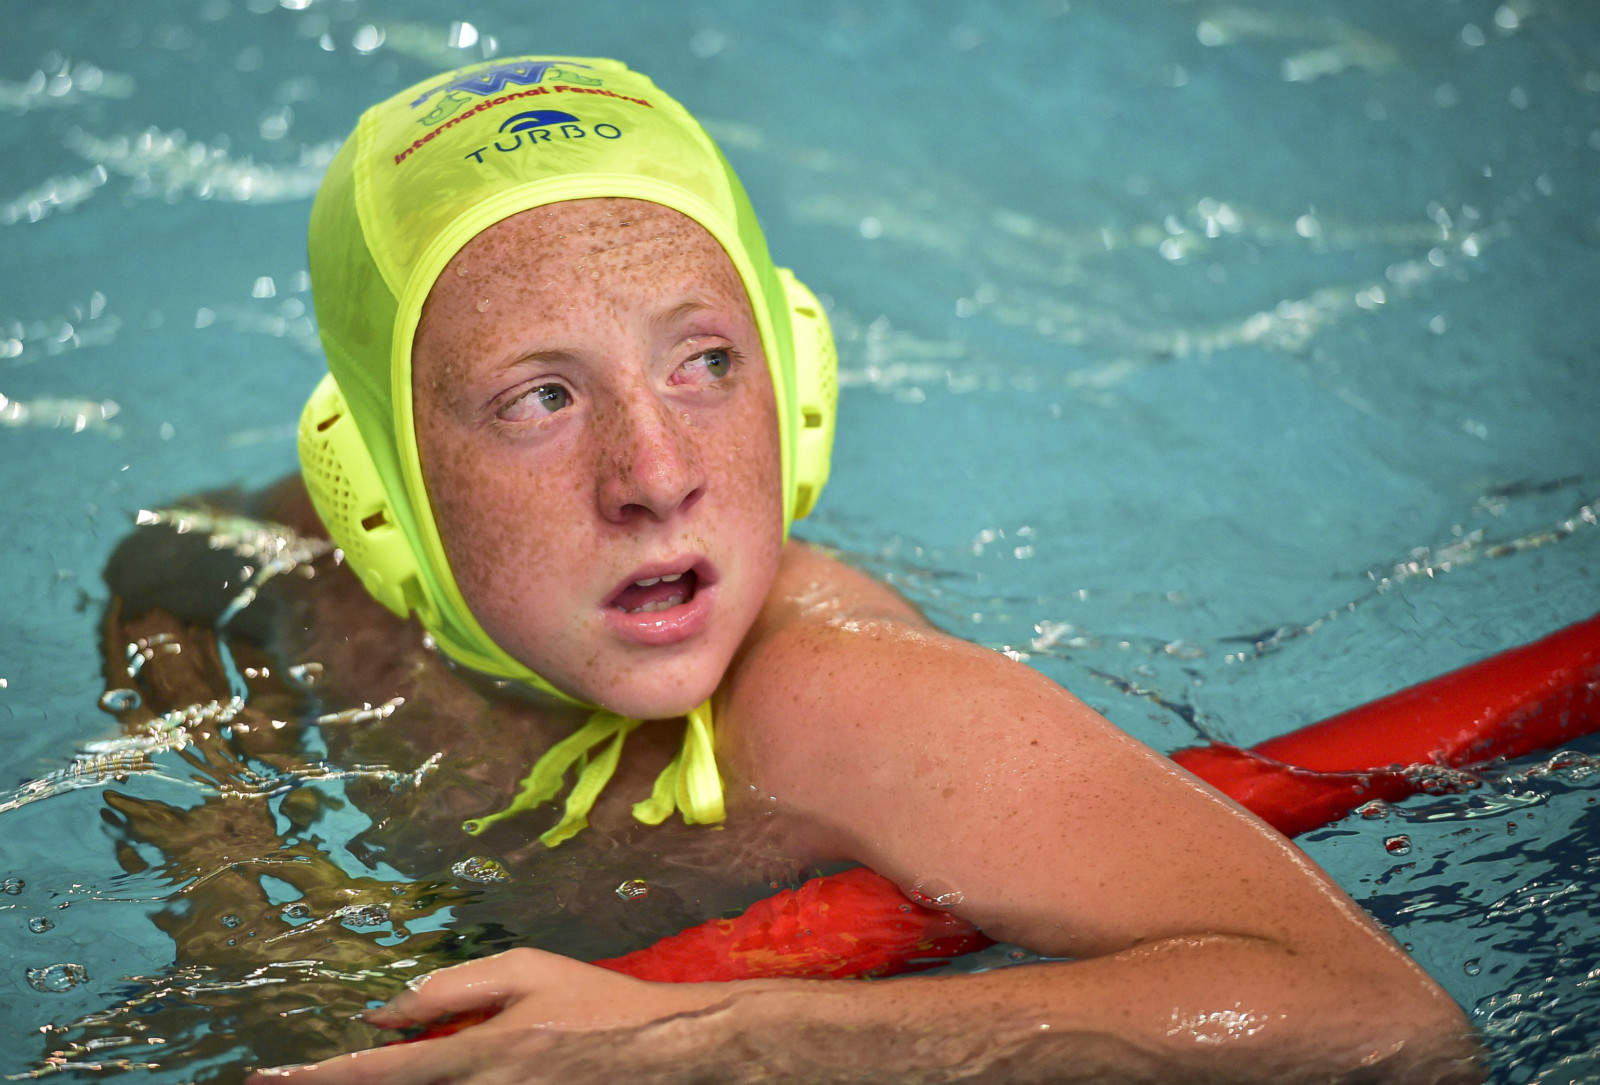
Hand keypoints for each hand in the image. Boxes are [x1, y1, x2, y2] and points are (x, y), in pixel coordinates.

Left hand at [247, 948, 731, 1083]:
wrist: (665, 1050)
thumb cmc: (595, 1002)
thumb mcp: (527, 971)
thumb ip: (453, 988)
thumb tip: (385, 1013)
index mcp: (481, 1053)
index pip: (382, 1073)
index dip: (319, 1078)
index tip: (267, 1076)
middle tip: (289, 1080)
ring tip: (354, 1074)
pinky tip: (418, 1075)